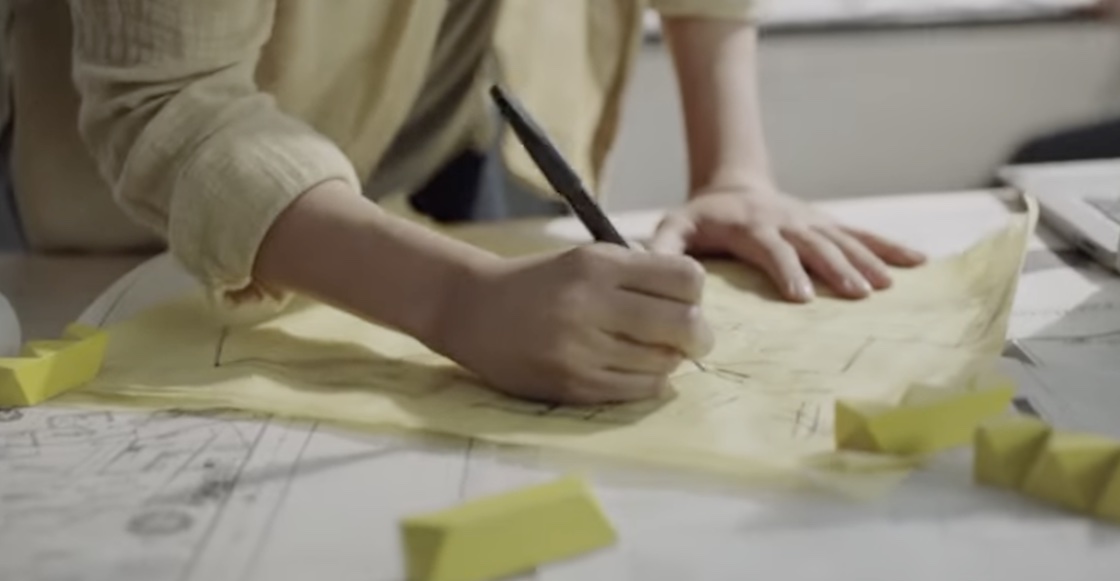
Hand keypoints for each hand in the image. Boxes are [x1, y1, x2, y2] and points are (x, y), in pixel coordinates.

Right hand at [431, 245, 713, 404]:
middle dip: (698, 336)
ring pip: (664, 362)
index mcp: (598, 264)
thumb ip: (639, 276)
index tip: (684, 302)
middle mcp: (590, 303)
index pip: (685, 278)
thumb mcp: (586, 260)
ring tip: (650, 352)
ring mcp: (580, 348)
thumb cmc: (540, 283)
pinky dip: (648, 383)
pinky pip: (637, 390)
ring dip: (669, 361)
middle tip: (692, 340)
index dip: (695, 294)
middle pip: (684, 325)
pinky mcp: (572, 383)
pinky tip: (635, 372)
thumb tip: (698, 308)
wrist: (472, 310)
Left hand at [649, 187, 925, 301]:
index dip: (787, 270)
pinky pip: (862, 234)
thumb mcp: (675, 226)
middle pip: (815, 245)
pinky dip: (890, 246)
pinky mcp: (826, 224)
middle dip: (837, 269)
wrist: (733, 187)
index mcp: (751, 227)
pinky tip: (917, 262)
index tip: (803, 296)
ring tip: (887, 286)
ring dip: (868, 261)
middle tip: (857, 294)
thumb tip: (657, 269)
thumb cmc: (701, 218)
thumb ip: (665, 245)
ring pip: (844, 239)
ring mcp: (811, 221)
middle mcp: (787, 221)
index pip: (772, 249)